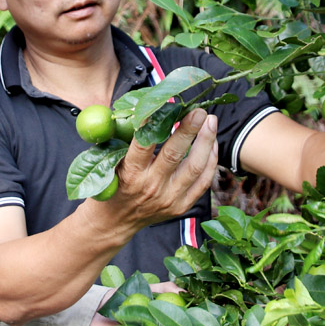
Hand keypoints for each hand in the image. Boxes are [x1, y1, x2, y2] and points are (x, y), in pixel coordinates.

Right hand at [96, 108, 218, 231]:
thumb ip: (128, 139)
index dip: (156, 122)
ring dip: (206, 141)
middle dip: (190, 129)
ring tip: (210, 121)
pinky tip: (212, 144)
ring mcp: (169, 199)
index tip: (167, 104)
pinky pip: (203, 182)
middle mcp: (151, 186)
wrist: (116, 221)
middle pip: (175, 153)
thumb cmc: (114, 185)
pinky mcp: (182, 206)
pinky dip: (211, 160)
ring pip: (195, 167)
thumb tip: (145, 107)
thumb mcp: (112, 162)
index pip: (144, 144)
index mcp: (131, 173)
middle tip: (199, 110)